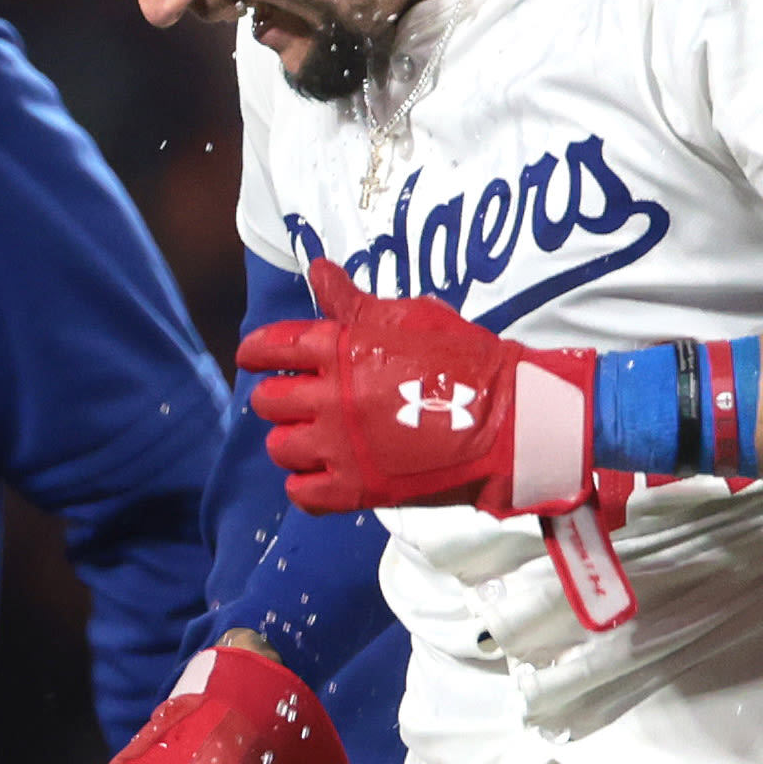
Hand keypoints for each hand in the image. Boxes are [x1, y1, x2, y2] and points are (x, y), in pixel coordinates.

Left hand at [239, 259, 595, 516]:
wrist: (509, 420)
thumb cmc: (467, 360)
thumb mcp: (411, 317)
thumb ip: (356, 302)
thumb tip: (319, 271)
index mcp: (341, 348)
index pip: (272, 346)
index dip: (255, 351)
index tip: (253, 357)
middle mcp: (331, 397)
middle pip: (267, 400)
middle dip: (280, 397)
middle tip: (303, 400)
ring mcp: (341, 446)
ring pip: (280, 447)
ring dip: (293, 440)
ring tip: (317, 437)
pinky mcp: (356, 489)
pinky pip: (301, 492)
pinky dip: (307, 483)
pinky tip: (326, 472)